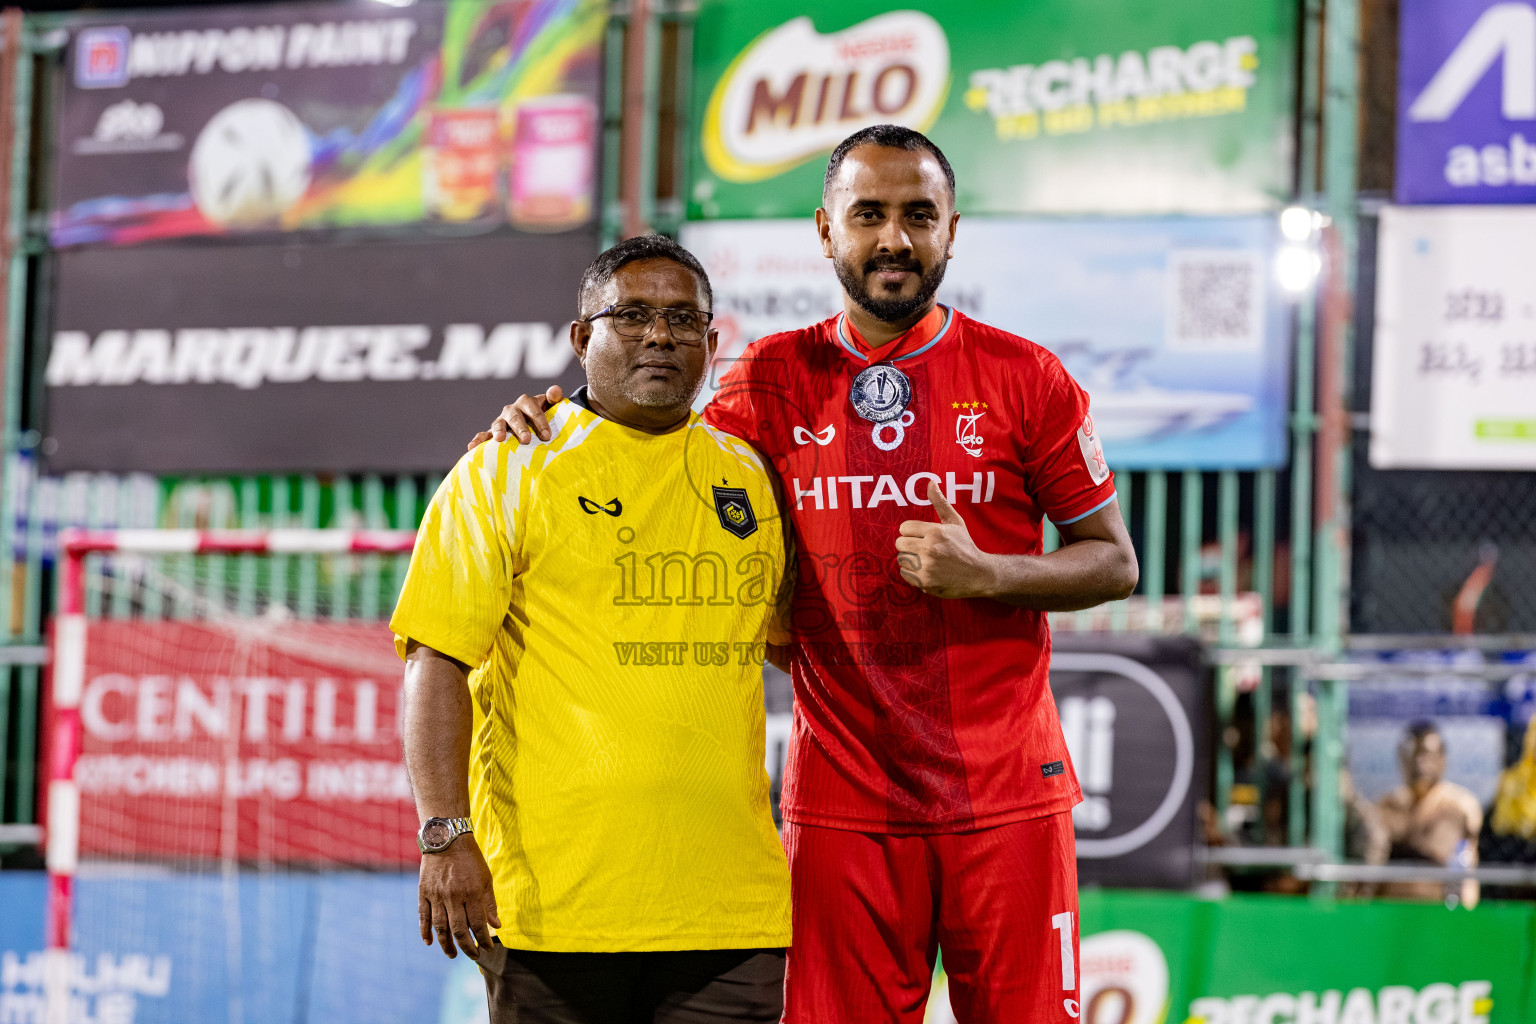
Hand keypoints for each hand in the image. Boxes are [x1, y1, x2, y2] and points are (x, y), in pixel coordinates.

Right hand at [418, 835, 501, 959]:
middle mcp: (453, 896)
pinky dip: (425, 931)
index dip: (484, 940)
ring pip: (440, 927)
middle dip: (467, 947)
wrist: (446, 839)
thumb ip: (490, 903)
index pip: (478, 924)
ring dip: (446, 945)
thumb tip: (496, 926)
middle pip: (459, 930)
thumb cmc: (470, 859)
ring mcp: (436, 895)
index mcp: (472, 892)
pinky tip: (430, 942)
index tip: (488, 948)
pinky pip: (423, 917)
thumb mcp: (486, 878)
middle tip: (474, 956)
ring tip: (453, 955)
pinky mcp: (423, 893)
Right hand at [466, 385, 562, 450]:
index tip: (547, 436)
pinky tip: (471, 447)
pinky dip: (478, 440)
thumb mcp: (551, 406)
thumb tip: (556, 390)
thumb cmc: (545, 415)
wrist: (534, 422)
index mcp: (526, 402)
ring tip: (500, 439)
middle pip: (515, 417)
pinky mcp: (494, 433)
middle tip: (526, 439)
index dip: (540, 422)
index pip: (533, 411)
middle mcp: (512, 410)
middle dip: (520, 428)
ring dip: (498, 431)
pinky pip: (484, 435)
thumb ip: (554, 398)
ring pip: (498, 424)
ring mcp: (502, 421)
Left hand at [894, 481, 996, 598]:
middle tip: (921, 549)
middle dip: (909, 545)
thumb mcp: (955, 522)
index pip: (904, 528)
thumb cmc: (965, 546)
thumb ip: (940, 502)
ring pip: (901, 559)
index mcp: (935, 532)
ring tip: (925, 560)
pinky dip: (912, 573)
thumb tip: (930, 482)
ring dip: (910, 560)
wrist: (979, 574)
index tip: (921, 536)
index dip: (911, 532)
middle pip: (899, 544)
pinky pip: (904, 574)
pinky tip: (925, 571)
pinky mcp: (924, 582)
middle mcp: (929, 549)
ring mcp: (926, 567)